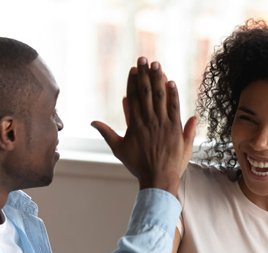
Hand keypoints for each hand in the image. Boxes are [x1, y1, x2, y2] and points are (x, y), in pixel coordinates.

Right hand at [92, 57, 196, 194]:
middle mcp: (148, 121)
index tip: (134, 69)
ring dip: (158, 79)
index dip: (133, 82)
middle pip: (146, 93)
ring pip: (160, 97)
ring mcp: (162, 124)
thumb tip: (92, 122)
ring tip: (157, 65)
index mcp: (134, 125)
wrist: (158, 179)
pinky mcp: (175, 129)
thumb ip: (106, 133)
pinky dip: (173, 94)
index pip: (133, 98)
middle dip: (145, 74)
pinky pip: (174, 107)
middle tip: (144, 59)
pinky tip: (171, 82)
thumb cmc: (138, 166)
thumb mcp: (119, 150)